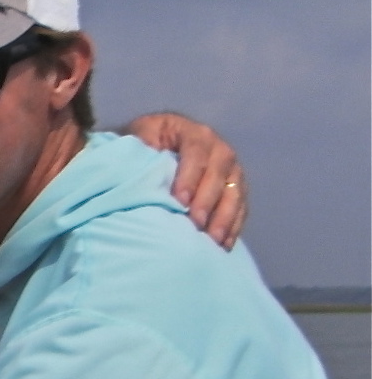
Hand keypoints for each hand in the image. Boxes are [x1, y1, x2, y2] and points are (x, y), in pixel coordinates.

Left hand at [124, 112, 246, 249]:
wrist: (159, 147)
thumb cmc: (145, 144)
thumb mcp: (140, 136)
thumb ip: (141, 145)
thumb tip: (137, 162)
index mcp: (193, 133)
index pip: (196, 152)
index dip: (189, 177)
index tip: (180, 201)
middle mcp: (218, 148)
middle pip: (218, 174)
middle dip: (208, 201)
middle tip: (196, 224)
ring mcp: (230, 169)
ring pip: (234, 192)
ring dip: (225, 218)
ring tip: (213, 241)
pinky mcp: (235, 188)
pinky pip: (241, 207)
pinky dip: (233, 226)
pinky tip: (223, 245)